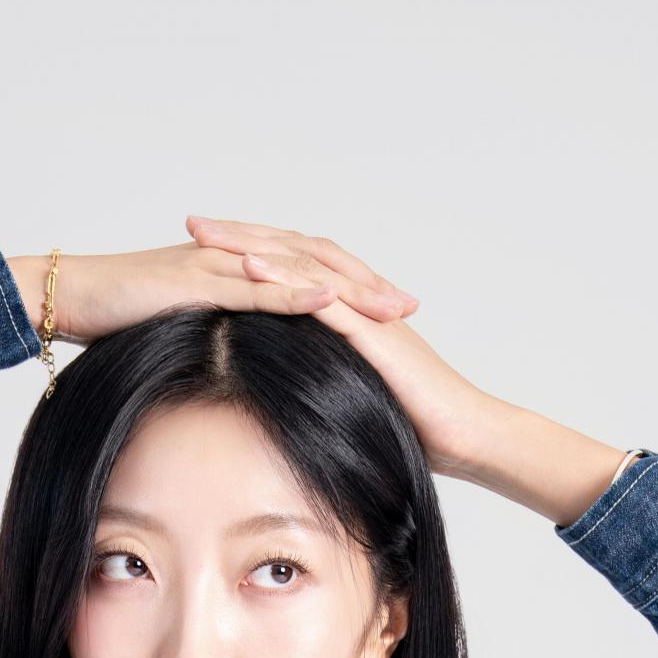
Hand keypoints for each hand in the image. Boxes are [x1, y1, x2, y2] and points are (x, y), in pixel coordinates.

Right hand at [6, 222, 417, 350]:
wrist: (69, 297)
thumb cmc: (115, 320)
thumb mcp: (180, 333)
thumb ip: (216, 339)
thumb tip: (240, 368)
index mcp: (236, 267)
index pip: (306, 272)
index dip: (351, 291)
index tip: (391, 315)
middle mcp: (236, 256)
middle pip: (316, 263)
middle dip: (367, 285)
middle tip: (411, 308)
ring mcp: (219, 262)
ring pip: (297, 269)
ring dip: (348, 287)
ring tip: (389, 307)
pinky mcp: (198, 278)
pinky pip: (256, 284)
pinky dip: (296, 292)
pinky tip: (331, 303)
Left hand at [181, 217, 630, 523]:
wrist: (464, 433)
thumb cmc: (413, 424)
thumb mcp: (353, 398)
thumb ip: (325, 383)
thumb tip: (288, 393)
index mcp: (349, 313)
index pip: (292, 272)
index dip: (249, 257)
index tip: (203, 251)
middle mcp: (355, 301)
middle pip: (291, 254)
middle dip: (240, 237)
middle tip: (193, 224)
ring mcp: (366, 312)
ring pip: (303, 265)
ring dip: (254, 246)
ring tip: (208, 236)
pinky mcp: (374, 333)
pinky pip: (325, 298)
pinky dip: (287, 279)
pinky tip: (251, 270)